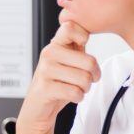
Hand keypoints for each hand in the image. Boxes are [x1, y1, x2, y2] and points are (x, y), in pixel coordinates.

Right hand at [18, 16, 100, 133]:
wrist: (38, 107)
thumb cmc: (56, 83)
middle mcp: (48, 54)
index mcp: (55, 44)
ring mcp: (45, 70)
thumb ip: (77, 46)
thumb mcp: (67, 60)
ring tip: (78, 88)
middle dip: (94, 75)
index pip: (70, 27)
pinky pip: (75, 92)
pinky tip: (71, 96)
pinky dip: (79, 97)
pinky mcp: (45, 88)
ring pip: (84, 79)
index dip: (83, 37)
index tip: (82, 49)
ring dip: (86, 88)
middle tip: (89, 79)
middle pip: (89, 60)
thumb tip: (92, 29)